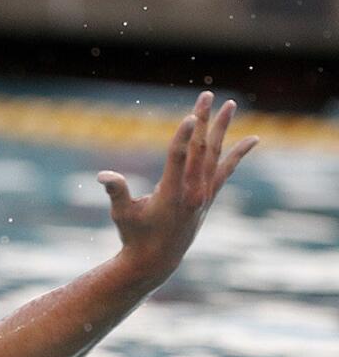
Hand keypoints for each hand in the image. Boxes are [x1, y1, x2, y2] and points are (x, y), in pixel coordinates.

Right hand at [97, 91, 258, 281]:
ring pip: (215, 154)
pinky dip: (238, 153)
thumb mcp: (121, 215)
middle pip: (200, 149)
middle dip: (203, 120)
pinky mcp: (208, 196)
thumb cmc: (134, 235)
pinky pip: (226, 169)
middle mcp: (194, 192)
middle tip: (206, 95)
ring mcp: (204, 194)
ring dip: (222, 128)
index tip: (191, 116)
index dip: (184, 136)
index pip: (179, 159)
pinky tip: (253, 139)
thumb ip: (116, 192)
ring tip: (230, 104)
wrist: (157, 260)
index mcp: (172, 195)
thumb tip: (104, 175)